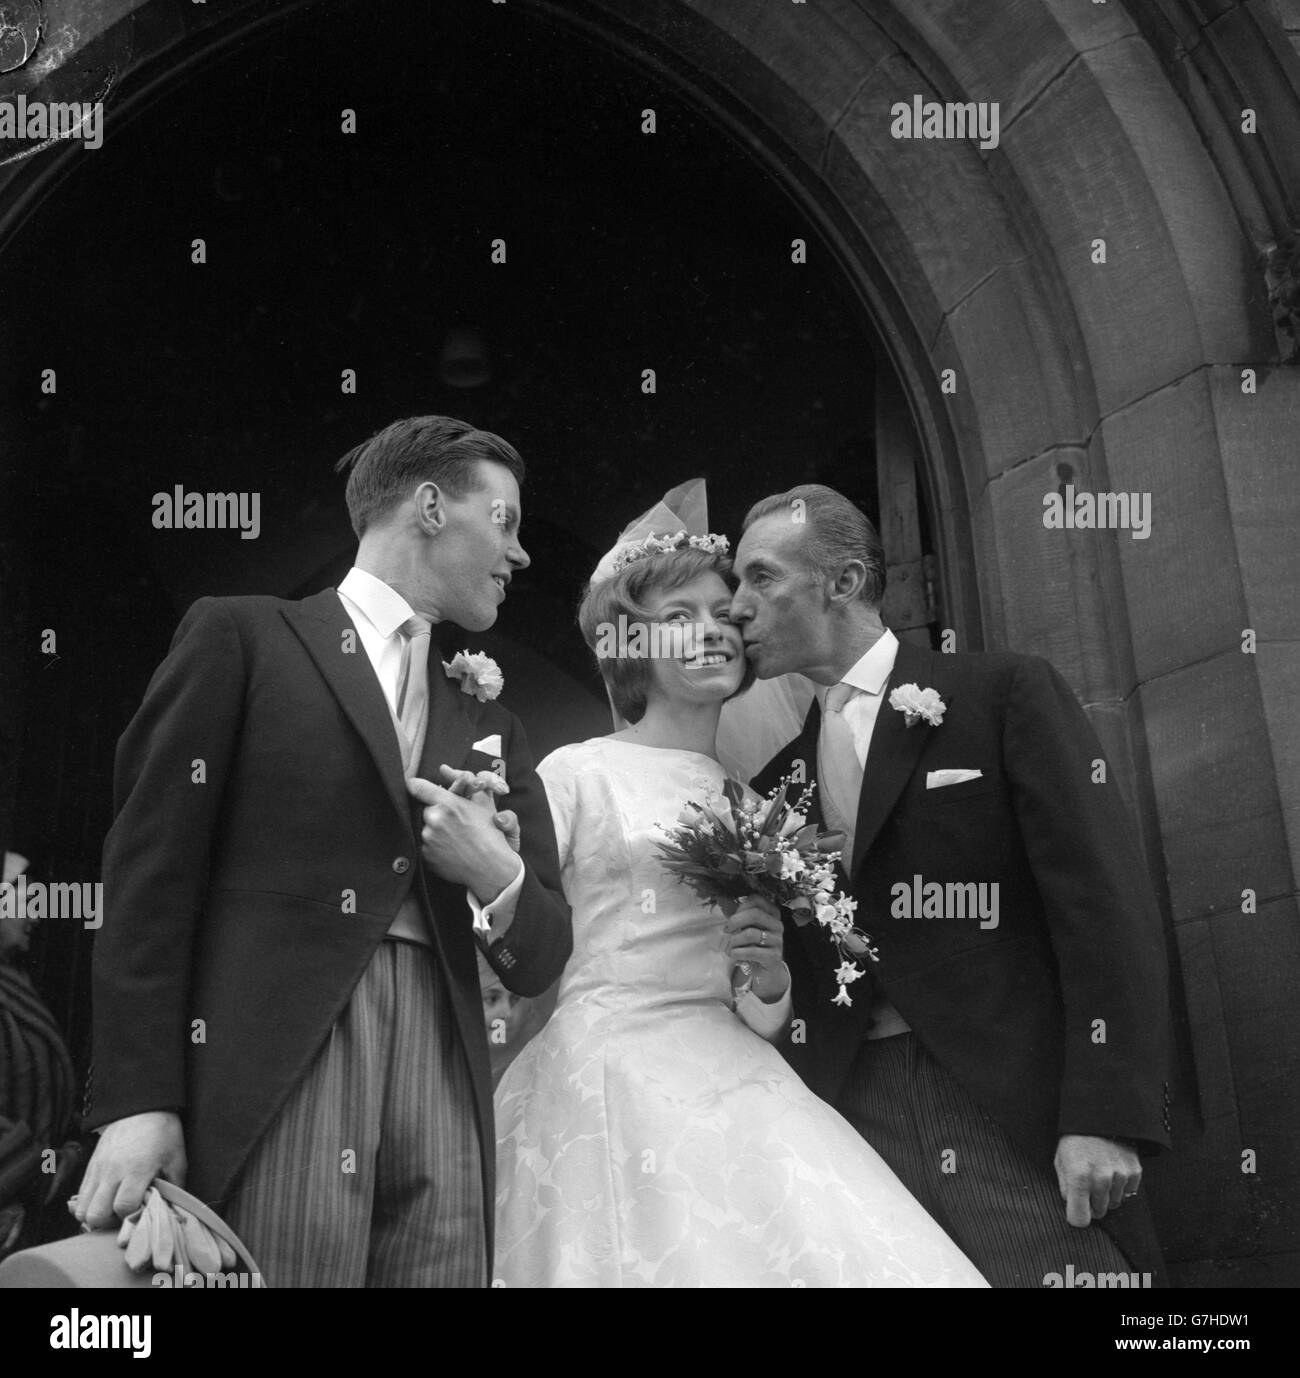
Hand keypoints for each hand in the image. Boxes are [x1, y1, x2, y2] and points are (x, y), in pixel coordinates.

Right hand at [73, 1111, 185, 1229]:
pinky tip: (105, 1199)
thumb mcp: (177, 1159)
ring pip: (81, 1209)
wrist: (142, 1107)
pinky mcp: (89, 1167)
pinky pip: (80, 1196)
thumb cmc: (163, 1134)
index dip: (131, 1217)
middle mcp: (112, 1171)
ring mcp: (97, 1169)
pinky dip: (89, 1204)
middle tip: (123, 1216)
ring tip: (113, 1210)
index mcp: (136, 1169)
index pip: (123, 1207)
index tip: (140, 1212)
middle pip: (95, 1215)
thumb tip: (171, 1212)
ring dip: (96, 1216)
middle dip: (109, 1223)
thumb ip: (174, 1188)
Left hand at [408, 775, 519, 894]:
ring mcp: (428, 838)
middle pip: (425, 809)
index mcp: (448, 804)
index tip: (412, 785)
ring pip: (425, 827)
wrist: (490, 868)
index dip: (415, 785)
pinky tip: (451, 848)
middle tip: (452, 821)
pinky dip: (435, 845)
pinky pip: (425, 845)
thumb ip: (464, 785)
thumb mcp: (482, 804)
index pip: (418, 787)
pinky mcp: (425, 855)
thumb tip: (445, 771)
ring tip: (454, 837)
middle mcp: (434, 819)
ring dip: (435, 829)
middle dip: (436, 812)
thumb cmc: (490, 835)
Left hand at [724, 895, 787, 1003]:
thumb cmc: (752, 944)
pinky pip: (752, 951)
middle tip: (726, 931)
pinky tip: (733, 955)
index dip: (740, 907)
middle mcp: (777, 924)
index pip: (756, 900)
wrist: (763, 970)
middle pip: (754, 914)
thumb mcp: (745, 927)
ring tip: (728, 947)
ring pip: (751, 934)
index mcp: (772, 912)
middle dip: (735, 921)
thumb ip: (736, 912)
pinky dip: (737, 953)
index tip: (731, 918)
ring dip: (734, 941)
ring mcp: (778, 940)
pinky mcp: (774, 956)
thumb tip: (719, 896)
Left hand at [1054, 1133, 1141, 1226]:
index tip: (1077, 1210)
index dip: (1077, 1216)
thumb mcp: (1061, 1161)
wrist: (1099, 1117)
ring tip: (1100, 1173)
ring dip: (1107, 1195)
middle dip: (1092, 1204)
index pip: (1079, 1219)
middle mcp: (1101, 1178)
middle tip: (1087, 1185)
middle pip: (1098, 1213)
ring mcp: (1120, 1175)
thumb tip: (1074, 1207)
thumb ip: (1065, 1188)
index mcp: (1078, 1176)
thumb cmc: (1076, 1140)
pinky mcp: (1134, 1172)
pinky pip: (1128, 1193)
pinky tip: (1113, 1169)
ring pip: (1113, 1204)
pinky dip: (1121, 1186)